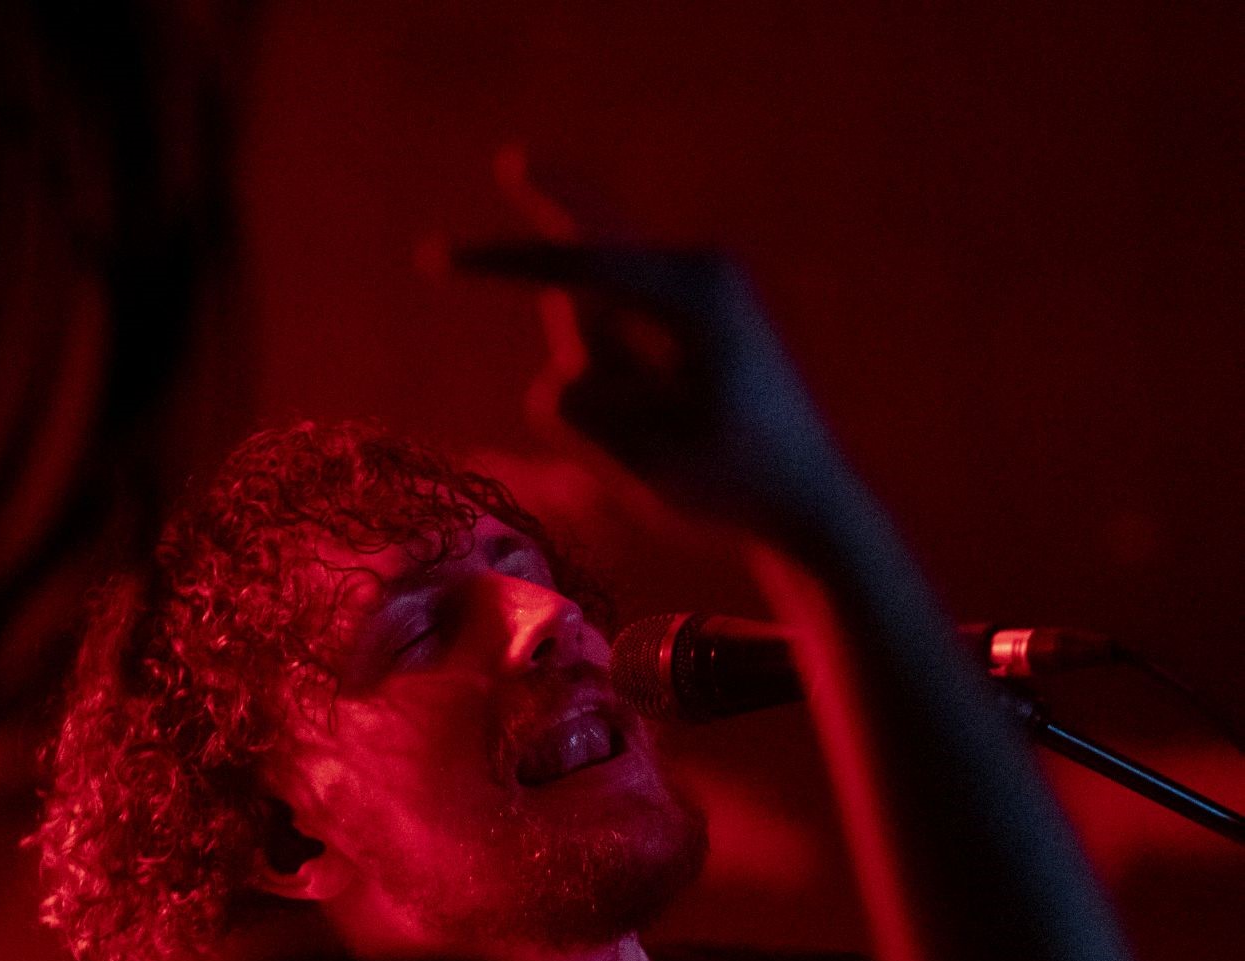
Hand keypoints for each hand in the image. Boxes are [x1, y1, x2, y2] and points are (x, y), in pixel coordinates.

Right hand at [454, 232, 839, 531]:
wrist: (812, 506)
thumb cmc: (734, 486)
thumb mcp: (647, 459)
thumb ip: (584, 413)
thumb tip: (553, 382)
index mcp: (691, 292)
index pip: (573, 264)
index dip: (499, 264)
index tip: (436, 262)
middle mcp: (703, 275)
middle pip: (594, 257)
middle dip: (560, 230)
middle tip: (519, 166)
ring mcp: (709, 296)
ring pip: (607, 314)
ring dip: (602, 366)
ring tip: (667, 439)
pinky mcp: (708, 325)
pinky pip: (631, 332)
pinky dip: (621, 371)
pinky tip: (668, 422)